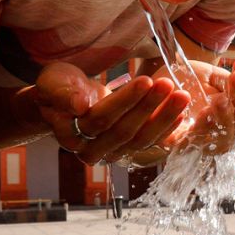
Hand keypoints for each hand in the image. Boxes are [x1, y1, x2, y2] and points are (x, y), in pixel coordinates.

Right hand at [35, 62, 190, 164]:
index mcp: (71, 135)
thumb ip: (63, 93)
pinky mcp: (127, 150)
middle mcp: (92, 150)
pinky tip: (181, 113)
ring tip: (181, 96)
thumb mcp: (52, 83)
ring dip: (163, 118)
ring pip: (140, 139)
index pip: (101, 119)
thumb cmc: (58, 88)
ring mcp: (111, 153)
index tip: (145, 81)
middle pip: (124, 131)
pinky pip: (149, 143)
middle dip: (149, 107)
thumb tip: (78, 106)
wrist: (65, 101)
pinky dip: (167, 128)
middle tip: (169, 85)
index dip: (125, 101)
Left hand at [156, 57, 234, 154]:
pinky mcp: (179, 146)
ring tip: (222, 99)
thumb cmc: (182, 82)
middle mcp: (221, 134)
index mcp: (231, 117)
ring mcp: (202, 143)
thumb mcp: (209, 77)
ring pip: (224, 138)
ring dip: (225, 117)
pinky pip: (195, 144)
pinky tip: (204, 112)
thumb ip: (232, 84)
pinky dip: (203, 129)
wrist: (148, 86)